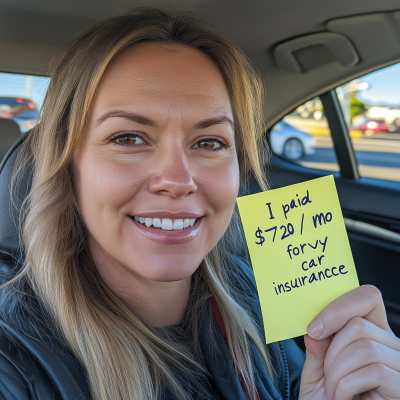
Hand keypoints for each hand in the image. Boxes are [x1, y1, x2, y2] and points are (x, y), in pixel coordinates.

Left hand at [299, 285, 399, 399]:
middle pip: (358, 324)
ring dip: (337, 372)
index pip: (367, 297)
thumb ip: (317, 350)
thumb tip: (315, 332)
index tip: (314, 329)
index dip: (339, 307)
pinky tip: (344, 398)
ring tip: (334, 391)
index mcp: (371, 333)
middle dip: (332, 351)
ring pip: (364, 347)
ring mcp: (399, 364)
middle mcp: (390, 344)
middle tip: (327, 375)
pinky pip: (374, 371)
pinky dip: (347, 386)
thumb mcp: (316, 373)